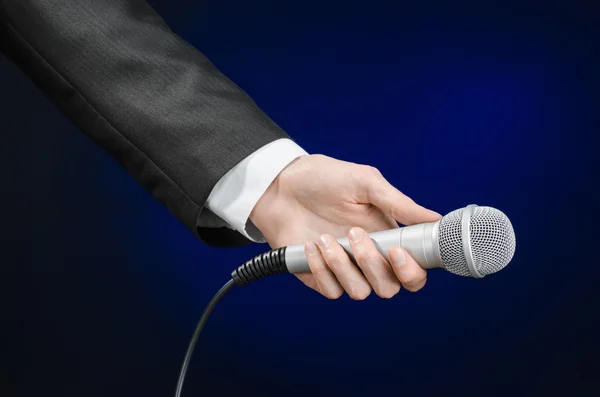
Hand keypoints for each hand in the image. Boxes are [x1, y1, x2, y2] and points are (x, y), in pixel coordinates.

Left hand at [249, 154, 440, 299]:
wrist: (281, 184)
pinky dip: (322, 270)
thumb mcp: (365, 183)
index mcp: (387, 238)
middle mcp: (368, 259)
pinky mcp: (319, 277)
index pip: (413, 271)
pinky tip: (311, 245)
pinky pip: (331, 290)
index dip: (412, 271)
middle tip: (355, 234)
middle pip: (390, 288)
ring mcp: (344, 269)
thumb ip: (399, 204)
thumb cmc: (325, 179)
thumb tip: (435, 218)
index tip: (397, 252)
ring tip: (325, 237)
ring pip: (361, 292)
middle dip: (373, 264)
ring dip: (344, 266)